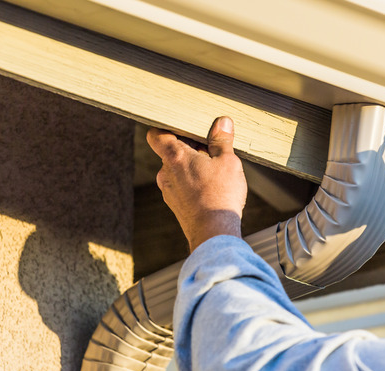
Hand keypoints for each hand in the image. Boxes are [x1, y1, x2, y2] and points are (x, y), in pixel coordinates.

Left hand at [147, 117, 246, 251]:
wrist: (213, 233)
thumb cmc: (220, 196)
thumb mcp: (228, 161)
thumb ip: (222, 140)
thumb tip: (222, 122)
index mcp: (175, 157)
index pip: (156, 134)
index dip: (166, 128)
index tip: (182, 128)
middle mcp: (165, 173)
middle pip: (171, 152)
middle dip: (190, 148)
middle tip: (211, 150)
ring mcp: (168, 190)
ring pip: (177, 170)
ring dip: (193, 166)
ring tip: (215, 171)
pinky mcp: (175, 204)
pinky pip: (181, 186)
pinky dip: (192, 183)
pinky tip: (211, 188)